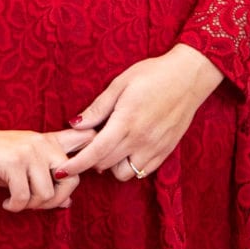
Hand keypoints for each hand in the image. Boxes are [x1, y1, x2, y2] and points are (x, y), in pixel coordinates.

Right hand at [0, 109, 81, 211]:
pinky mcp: (13, 161)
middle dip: (54, 201)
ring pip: (46, 193)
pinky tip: (6, 202)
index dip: (93, 160)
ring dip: (31, 206)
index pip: (86, 143)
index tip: (81, 180)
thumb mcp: (24, 167)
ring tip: (17, 202)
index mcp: (50, 142)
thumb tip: (67, 203)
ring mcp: (30, 152)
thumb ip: (47, 180)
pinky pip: (24, 196)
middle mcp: (44, 144)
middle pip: (72, 181)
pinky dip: (15, 206)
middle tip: (34, 205)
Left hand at [61, 46, 223, 181]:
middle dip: (90, 160)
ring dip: (111, 165)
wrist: (189, 77)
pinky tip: (128, 149)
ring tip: (111, 147)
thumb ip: (98, 107)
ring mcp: (154, 148)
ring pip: (124, 174)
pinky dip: (130, 166)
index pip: (94, 153)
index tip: (60, 171)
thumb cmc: (153, 74)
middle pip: (105, 165)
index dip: (75, 165)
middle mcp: (140, 140)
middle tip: (88, 144)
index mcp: (125, 122)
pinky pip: (142, 171)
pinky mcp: (166, 151)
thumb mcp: (120, 83)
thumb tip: (75, 124)